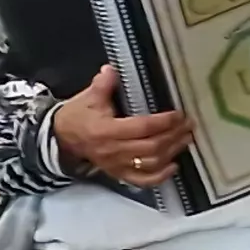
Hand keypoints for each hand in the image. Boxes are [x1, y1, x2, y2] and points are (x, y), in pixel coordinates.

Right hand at [49, 66, 192, 188]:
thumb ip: (102, 85)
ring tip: (186, 140)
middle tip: (189, 126)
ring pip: (150, 163)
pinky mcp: (118, 174)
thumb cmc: (78, 115)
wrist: (61, 138)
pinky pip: (141, 180)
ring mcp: (116, 165)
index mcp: (106, 130)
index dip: (163, 122)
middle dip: (173, 136)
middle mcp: (113, 150)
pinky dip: (159, 176)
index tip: (179, 114)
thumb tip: (111, 69)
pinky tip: (173, 167)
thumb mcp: (88, 98)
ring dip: (171, 152)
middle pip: (151, 147)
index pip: (141, 127)